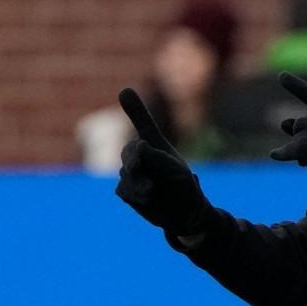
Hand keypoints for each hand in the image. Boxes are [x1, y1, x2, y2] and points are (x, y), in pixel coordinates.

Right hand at [114, 88, 212, 235]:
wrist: (183, 212)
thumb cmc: (182, 185)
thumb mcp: (174, 168)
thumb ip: (155, 155)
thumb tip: (140, 144)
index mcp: (153, 145)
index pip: (143, 126)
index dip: (135, 109)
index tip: (125, 92)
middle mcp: (140, 157)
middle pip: (129, 152)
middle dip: (134, 160)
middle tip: (140, 167)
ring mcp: (131, 173)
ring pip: (125, 173)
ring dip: (138, 183)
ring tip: (151, 191)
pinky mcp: (127, 191)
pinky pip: (123, 189)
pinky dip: (134, 194)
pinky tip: (146, 199)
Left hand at [269, 73, 306, 203]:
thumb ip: (304, 130)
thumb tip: (283, 123)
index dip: (296, 86)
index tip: (280, 76)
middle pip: (299, 125)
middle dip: (300, 142)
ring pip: (297, 140)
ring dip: (303, 157)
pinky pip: (295, 151)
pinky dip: (284, 154)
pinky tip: (275, 154)